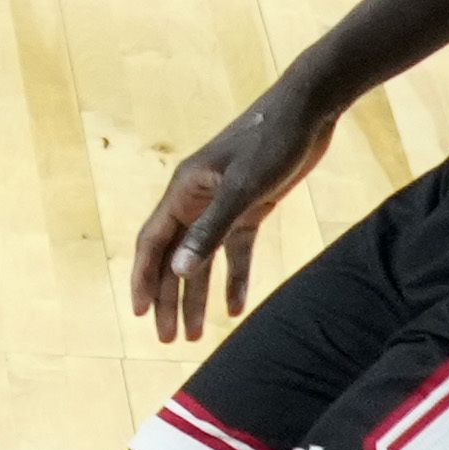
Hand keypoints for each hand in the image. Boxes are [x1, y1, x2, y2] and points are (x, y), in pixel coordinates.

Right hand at [126, 78, 342, 342]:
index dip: (143, 279)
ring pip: (203, 259)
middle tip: (168, 339)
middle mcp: (197, 200)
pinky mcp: (251, 207)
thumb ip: (211, 230)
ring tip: (196, 335)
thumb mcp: (242, 187)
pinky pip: (235, 251)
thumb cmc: (271, 141)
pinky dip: (234, 279)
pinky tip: (235, 308)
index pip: (153, 243)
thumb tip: (178, 271)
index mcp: (184, 191)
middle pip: (175, 257)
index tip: (140, 314)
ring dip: (198, 295)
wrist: (308, 110)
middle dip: (169, 298)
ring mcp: (224, 205)